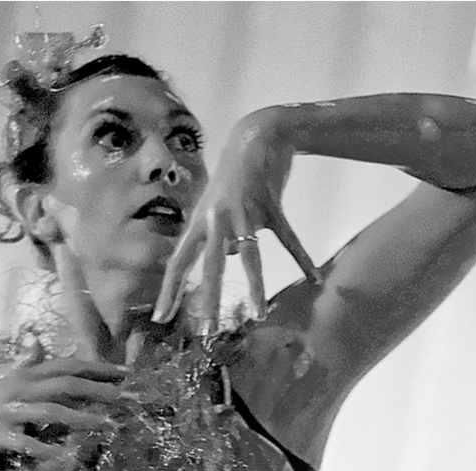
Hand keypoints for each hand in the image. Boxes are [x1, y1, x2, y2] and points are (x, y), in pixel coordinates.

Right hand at [0, 357, 125, 462]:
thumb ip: (19, 361)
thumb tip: (37, 342)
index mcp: (18, 373)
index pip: (65, 365)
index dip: (96, 367)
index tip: (124, 372)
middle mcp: (16, 387)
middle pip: (66, 384)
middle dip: (99, 389)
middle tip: (127, 397)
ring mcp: (6, 412)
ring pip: (53, 412)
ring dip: (83, 419)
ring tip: (109, 426)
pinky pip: (27, 444)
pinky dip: (48, 450)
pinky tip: (68, 458)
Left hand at [153, 109, 321, 333]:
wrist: (257, 133)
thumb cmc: (233, 177)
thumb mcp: (215, 207)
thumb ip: (218, 237)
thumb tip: (227, 262)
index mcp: (200, 221)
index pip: (178, 261)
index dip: (169, 290)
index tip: (161, 317)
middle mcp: (217, 218)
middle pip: (209, 265)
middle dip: (208, 299)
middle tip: (207, 331)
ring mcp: (244, 211)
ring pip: (249, 257)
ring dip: (256, 287)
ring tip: (260, 314)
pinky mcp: (271, 205)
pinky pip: (287, 238)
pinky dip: (301, 257)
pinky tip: (313, 277)